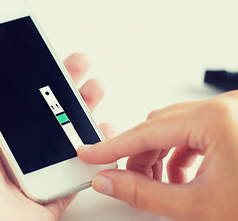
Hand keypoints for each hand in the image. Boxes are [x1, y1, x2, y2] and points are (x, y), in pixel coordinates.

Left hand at [0, 53, 114, 220]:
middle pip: (43, 110)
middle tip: (77, 65)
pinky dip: (93, 152)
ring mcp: (30, 168)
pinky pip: (76, 168)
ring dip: (81, 111)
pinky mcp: (48, 189)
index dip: (29, 74)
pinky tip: (101, 132)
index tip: (44, 57)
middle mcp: (8, 148)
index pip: (12, 95)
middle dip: (63, 84)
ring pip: (63, 134)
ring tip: (94, 90)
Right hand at [78, 91, 237, 220]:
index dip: (112, 147)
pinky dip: (180, 154)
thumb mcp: (201, 205)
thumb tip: (112, 181)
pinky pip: (194, 132)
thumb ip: (146, 193)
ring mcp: (231, 113)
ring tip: (159, 185)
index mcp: (214, 120)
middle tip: (125, 180)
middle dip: (138, 155)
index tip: (90, 154)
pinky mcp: (234, 122)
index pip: (145, 132)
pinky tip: (182, 177)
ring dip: (160, 156)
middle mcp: (223, 108)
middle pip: (158, 127)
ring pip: (175, 128)